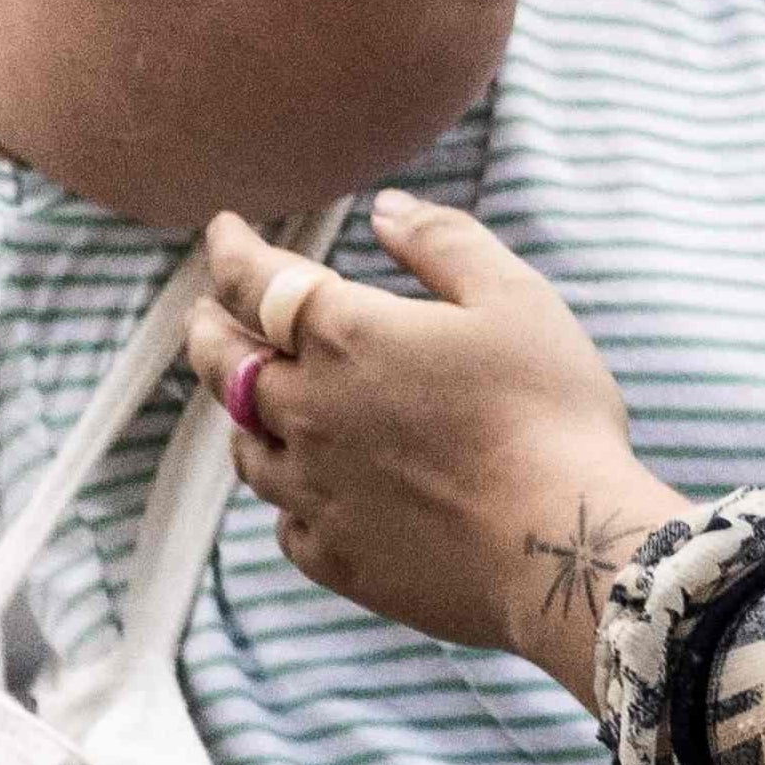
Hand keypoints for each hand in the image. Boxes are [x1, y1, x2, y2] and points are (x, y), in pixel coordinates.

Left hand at [188, 195, 687, 709]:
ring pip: (246, 445)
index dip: (231, 251)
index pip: (254, 281)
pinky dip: (287, 496)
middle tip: (204, 312)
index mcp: (345, 337)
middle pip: (225, 363)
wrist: (560, 545)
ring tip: (246, 400)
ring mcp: (312, 490)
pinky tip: (305, 494)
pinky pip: (285, 521)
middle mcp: (307, 411)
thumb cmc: (550, 413)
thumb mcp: (517, 300)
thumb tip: (386, 209)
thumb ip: (445, 244)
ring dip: (239, 412)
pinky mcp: (334, 555)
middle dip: (209, 328)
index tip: (223, 232)